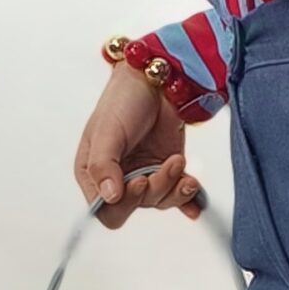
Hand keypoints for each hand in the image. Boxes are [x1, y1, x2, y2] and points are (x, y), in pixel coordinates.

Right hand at [75, 69, 206, 229]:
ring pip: (159, 201)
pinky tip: (195, 207)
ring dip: (173, 186)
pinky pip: (177, 196)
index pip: (104, 210)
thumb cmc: (123, 99)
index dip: (123, 204)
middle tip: (166, 165)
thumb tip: (109, 197)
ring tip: (178, 160)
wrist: (156, 80)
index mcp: (93, 174)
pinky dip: (186, 200)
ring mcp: (143, 176)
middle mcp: (117, 180)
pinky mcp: (166, 171)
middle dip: (154, 189)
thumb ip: (103, 165)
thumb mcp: (106, 131)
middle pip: (135, 208)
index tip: (138, 182)